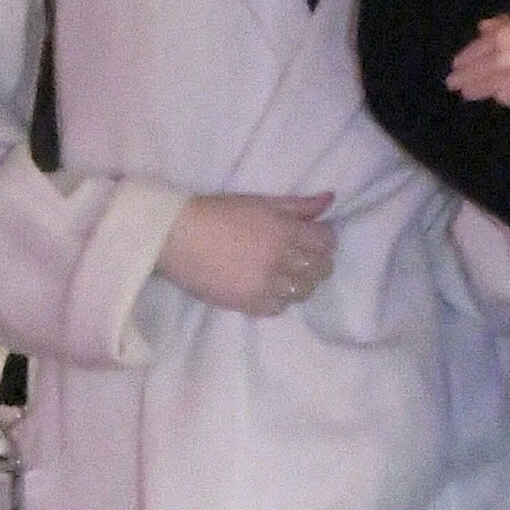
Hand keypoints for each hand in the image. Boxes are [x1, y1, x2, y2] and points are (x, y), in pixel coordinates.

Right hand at [156, 192, 336, 316]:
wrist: (179, 237)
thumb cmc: (220, 213)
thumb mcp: (262, 202)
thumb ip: (299, 205)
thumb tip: (330, 200)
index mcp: (283, 231)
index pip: (325, 241)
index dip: (326, 238)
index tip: (318, 237)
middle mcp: (278, 260)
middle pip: (319, 270)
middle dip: (319, 261)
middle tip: (307, 255)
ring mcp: (263, 285)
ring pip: (302, 292)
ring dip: (302, 282)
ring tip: (290, 273)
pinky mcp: (246, 304)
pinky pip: (278, 309)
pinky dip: (280, 299)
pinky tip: (272, 287)